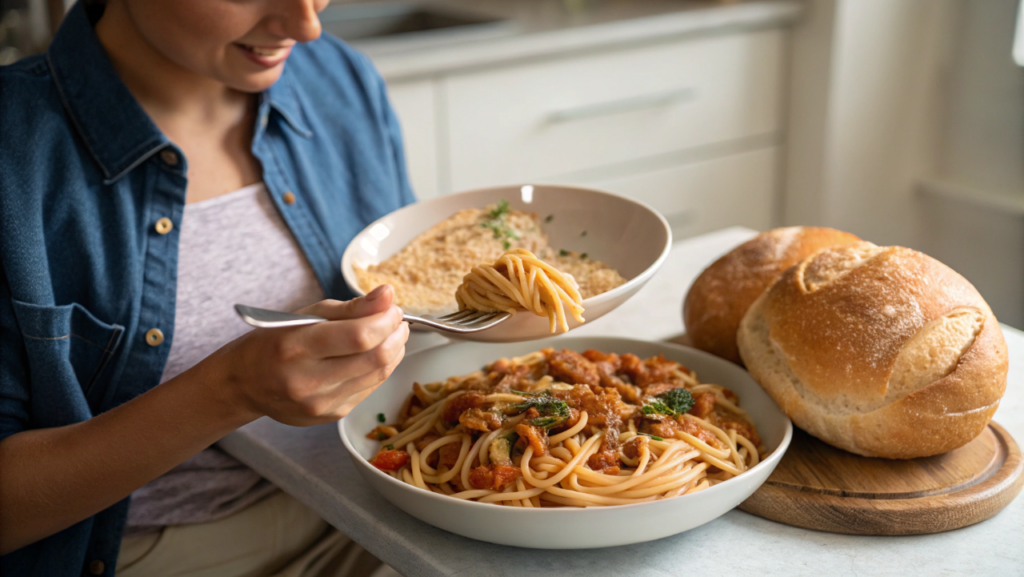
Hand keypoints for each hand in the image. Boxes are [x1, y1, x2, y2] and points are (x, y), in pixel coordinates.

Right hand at [199, 284, 408, 425]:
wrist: (244, 384)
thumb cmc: (274, 342)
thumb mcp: (305, 315)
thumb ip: (351, 308)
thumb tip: (388, 295)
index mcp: (297, 347)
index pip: (360, 336)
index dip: (386, 320)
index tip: (393, 308)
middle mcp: (308, 381)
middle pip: (375, 358)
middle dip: (397, 334)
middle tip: (397, 320)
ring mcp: (321, 403)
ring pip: (378, 375)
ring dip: (394, 350)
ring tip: (391, 334)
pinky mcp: (331, 416)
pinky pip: (369, 389)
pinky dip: (380, 368)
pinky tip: (375, 355)